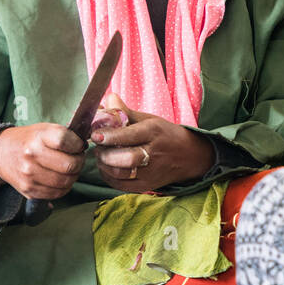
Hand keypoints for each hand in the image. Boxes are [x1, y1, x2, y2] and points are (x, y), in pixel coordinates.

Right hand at [0, 124, 85, 200]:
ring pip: (66, 182)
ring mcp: (30, 175)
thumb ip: (65, 135)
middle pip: (69, 165)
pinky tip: (61, 178)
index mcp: (38, 137)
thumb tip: (84, 146)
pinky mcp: (30, 190)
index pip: (65, 141)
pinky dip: (64, 187)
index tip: (78, 145)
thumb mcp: (44, 129)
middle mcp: (31, 156)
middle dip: (79, 162)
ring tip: (69, 169)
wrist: (1, 154)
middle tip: (77, 159)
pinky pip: (57, 193)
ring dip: (73, 176)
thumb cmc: (28, 140)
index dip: (77, 144)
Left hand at [90, 93, 213, 191]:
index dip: (110, 136)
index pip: (130, 136)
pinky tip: (106, 167)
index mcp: (154, 132)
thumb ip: (125, 112)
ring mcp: (151, 172)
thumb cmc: (163, 134)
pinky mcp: (147, 185)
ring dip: (104, 166)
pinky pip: (122, 185)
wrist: (188, 156)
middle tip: (98, 147)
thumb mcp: (148, 119)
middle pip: (126, 159)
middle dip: (105, 154)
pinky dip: (108, 177)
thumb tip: (108, 98)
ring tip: (101, 156)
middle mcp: (154, 153)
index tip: (95, 135)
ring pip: (122, 174)